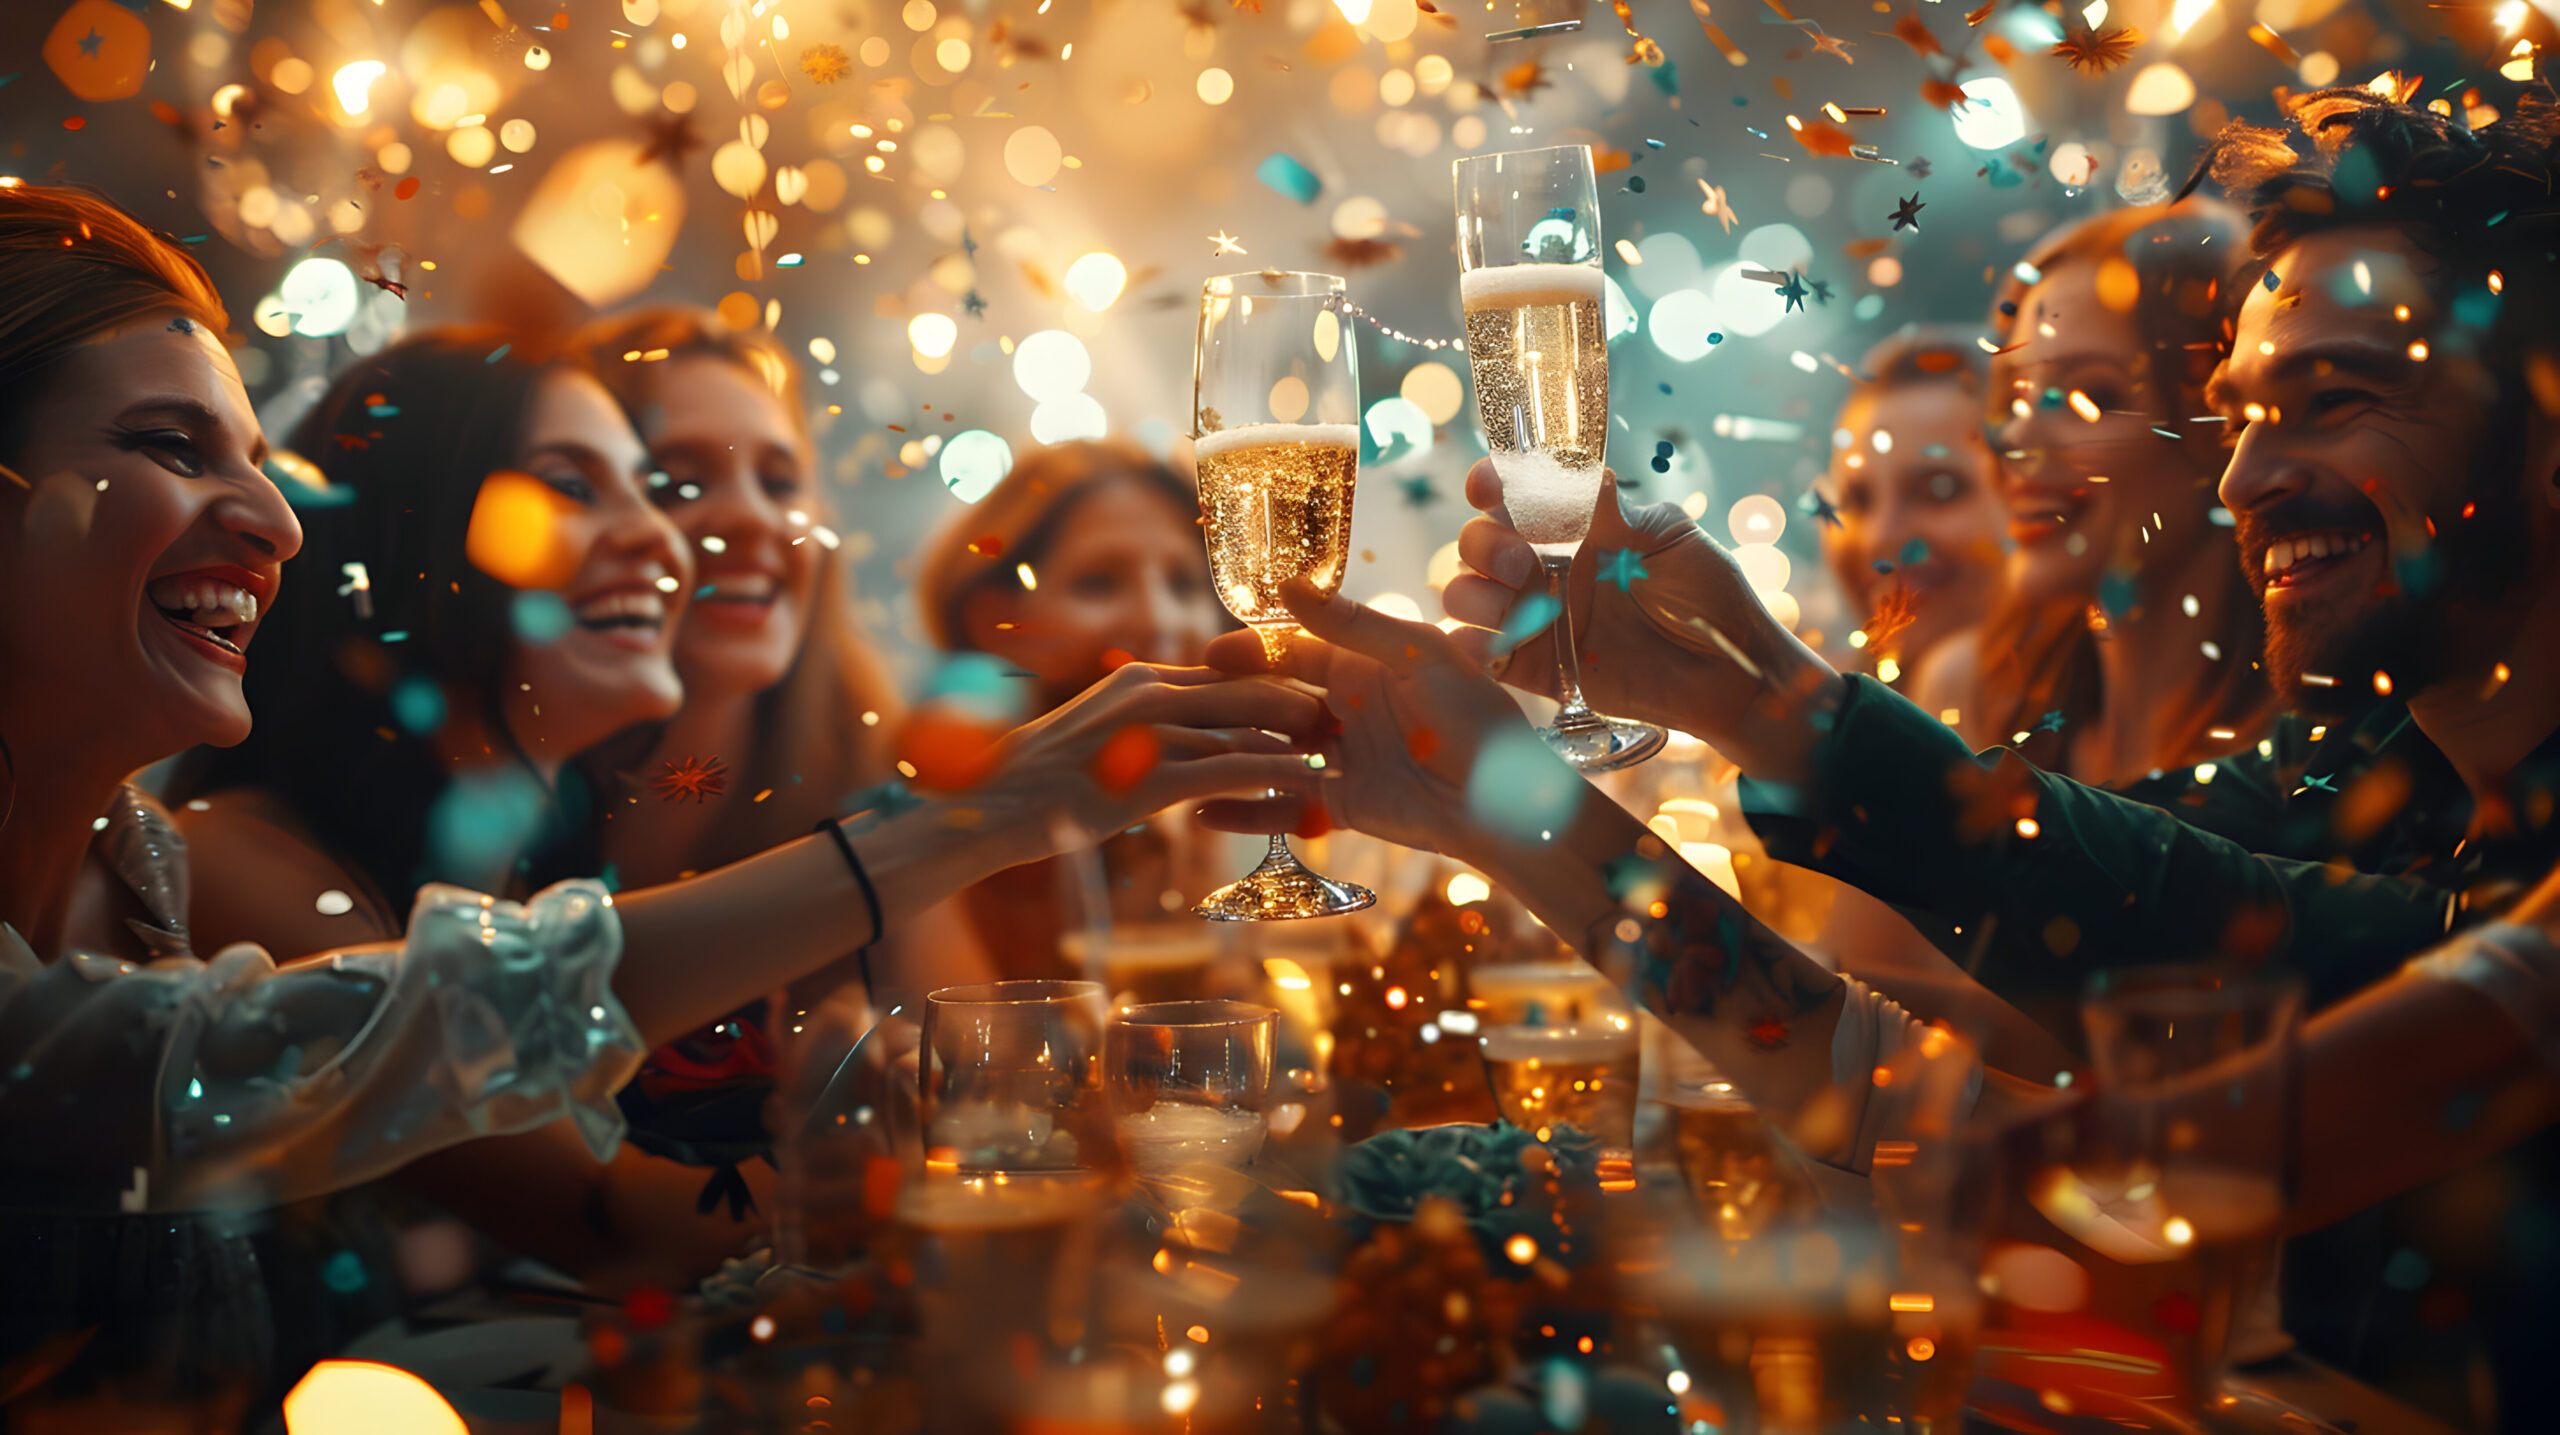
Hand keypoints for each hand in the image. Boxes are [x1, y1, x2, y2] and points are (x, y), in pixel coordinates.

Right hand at [965, 661, 1326, 868]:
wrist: (988, 806)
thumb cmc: (1042, 780)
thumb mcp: (1101, 737)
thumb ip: (1148, 727)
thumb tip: (1195, 735)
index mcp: (1141, 679)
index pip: (1226, 671)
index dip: (1277, 683)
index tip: (1318, 697)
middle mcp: (1147, 693)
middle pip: (1245, 690)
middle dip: (1299, 705)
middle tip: (1345, 723)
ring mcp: (1145, 733)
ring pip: (1241, 729)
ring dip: (1294, 743)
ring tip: (1338, 755)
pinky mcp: (1145, 778)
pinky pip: (1223, 772)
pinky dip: (1269, 776)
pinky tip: (1302, 786)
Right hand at [1196, 581, 1596, 897]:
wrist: (1505, 801)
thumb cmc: (1474, 716)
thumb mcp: (1417, 656)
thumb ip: (1352, 624)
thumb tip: (1289, 586)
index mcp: (1365, 664)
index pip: (1294, 650)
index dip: (1253, 651)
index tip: (1211, 655)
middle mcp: (1346, 707)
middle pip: (1273, 699)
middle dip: (1230, 702)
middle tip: (1185, 707)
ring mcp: (1340, 757)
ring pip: (1271, 750)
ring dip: (1229, 752)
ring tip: (1178, 757)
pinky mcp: (1340, 805)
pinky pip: (1283, 804)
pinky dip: (1246, 810)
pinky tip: (1203, 812)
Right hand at [1441, 459, 1845, 784]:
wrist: (1730, 670)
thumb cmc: (1708, 595)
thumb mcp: (1669, 536)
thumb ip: (1617, 509)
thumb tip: (1578, 473)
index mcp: (1577, 528)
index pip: (1516, 495)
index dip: (1492, 483)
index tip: (1487, 486)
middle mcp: (1548, 569)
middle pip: (1479, 543)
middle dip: (1487, 544)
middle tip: (1526, 562)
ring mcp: (1539, 618)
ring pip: (1468, 595)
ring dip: (1474, 593)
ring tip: (1519, 605)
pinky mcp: (1538, 668)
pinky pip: (1483, 654)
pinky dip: (1473, 647)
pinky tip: (1495, 644)